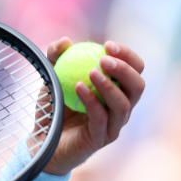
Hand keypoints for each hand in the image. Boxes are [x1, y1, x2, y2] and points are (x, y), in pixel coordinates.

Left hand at [43, 38, 144, 175]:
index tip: (107, 44)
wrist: (42, 140)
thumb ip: (56, 58)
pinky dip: (93, 101)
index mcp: (117, 90)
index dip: (127, 56)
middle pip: (138, 86)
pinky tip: (79, 88)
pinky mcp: (102, 138)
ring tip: (91, 72)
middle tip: (104, 58)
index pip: (135, 70)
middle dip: (125, 69)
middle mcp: (121, 107)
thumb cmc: (53, 108)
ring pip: (124, 104)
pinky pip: (102, 118)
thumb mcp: (51, 77)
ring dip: (110, 85)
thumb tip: (65, 41)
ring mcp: (114, 124)